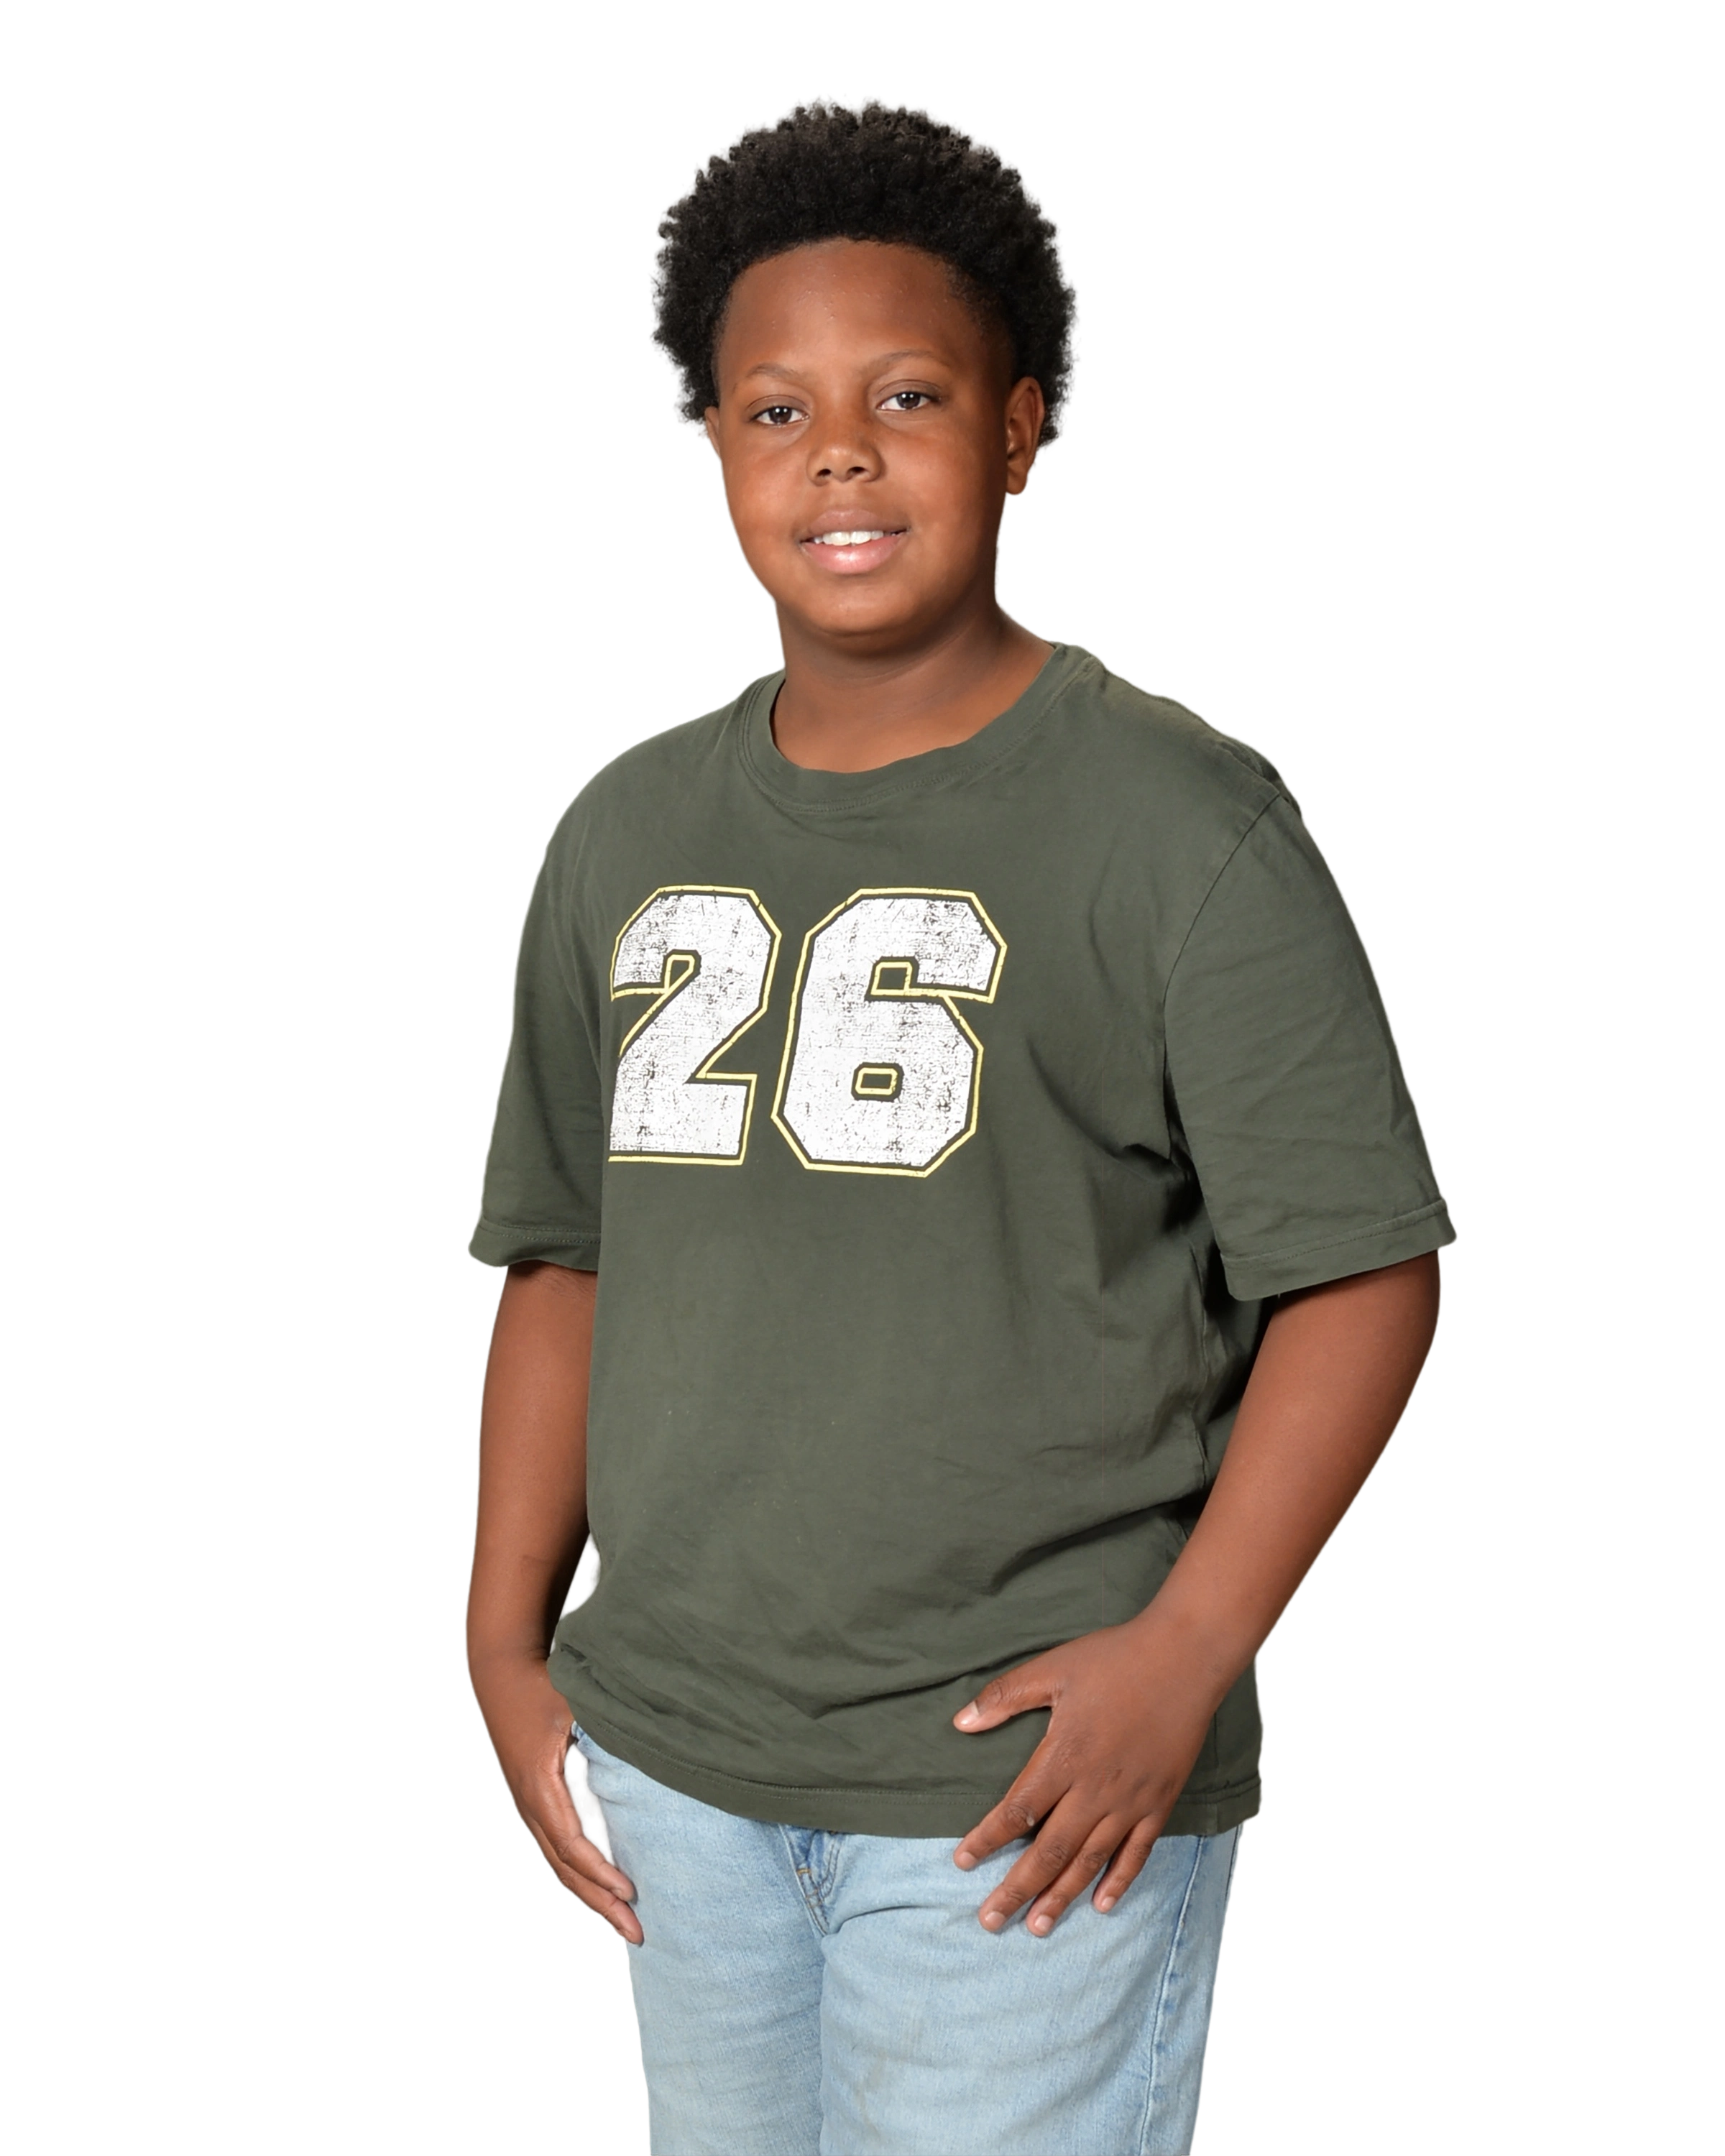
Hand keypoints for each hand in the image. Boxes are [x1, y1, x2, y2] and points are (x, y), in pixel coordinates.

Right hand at [468, 1650, 643, 1943]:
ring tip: (623, 1924)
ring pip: (561, 1866)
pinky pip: (558, 1850)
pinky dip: (581, 1876)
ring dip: (592, 1896)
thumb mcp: (575, 1705)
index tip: (632, 1893)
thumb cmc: (542, 1685)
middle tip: (637, 1933)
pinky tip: (602, 1889)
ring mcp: (529, 1807)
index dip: (603, 1872)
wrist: (501, 1674)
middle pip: (567, 1869)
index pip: (574, 1845)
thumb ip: (606, 1731)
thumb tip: (651, 1747)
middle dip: (602, 1904)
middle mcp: (532, 1805)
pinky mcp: (535, 1803)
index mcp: (542, 1787)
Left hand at [951, 1613, 1218, 1935]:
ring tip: (1037, 1926)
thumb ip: (1005, 1697)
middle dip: (1017, 1888)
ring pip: (1090, 1860)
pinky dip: (1118, 1881)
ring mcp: (1130, 1800)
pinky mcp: (1160, 1802)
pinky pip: (1136, 1852)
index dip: (987, 1840)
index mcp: (1064, 1756)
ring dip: (1061, 1896)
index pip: (1017, 1811)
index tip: (961, 1862)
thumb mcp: (1052, 1668)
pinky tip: (1101, 1904)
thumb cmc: (1115, 1658)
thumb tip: (961, 1722)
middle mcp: (1095, 1789)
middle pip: (1049, 1851)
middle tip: (990, 1921)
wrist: (1184, 1658)